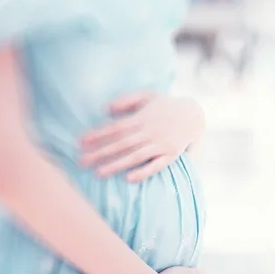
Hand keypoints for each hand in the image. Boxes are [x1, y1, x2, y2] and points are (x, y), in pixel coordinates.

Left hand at [81, 92, 203, 180]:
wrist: (194, 114)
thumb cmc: (166, 104)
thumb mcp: (147, 95)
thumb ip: (126, 100)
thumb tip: (105, 109)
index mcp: (141, 118)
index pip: (115, 128)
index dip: (97, 135)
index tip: (80, 143)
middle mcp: (149, 132)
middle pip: (120, 144)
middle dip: (99, 153)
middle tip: (80, 162)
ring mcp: (160, 144)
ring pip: (134, 156)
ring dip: (115, 165)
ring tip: (98, 174)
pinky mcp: (171, 155)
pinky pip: (156, 165)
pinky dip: (143, 172)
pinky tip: (129, 179)